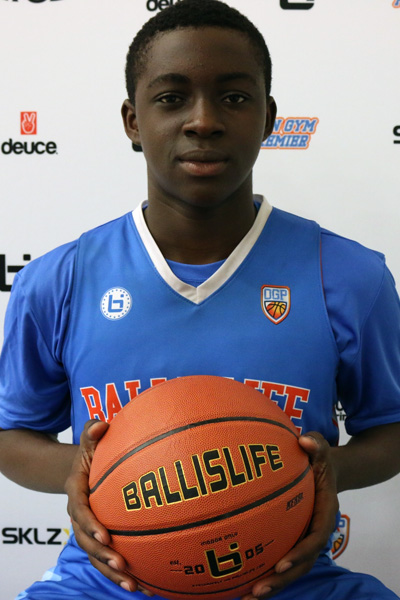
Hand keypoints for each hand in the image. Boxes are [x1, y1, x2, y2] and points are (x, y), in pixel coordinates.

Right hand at [64, 420, 138, 592]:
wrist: (88, 467)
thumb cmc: (94, 451)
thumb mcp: (91, 438)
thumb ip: (93, 431)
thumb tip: (101, 425)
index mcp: (76, 492)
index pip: (80, 511)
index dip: (91, 525)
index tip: (106, 537)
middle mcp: (79, 514)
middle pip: (86, 541)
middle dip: (102, 556)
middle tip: (121, 563)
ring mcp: (88, 528)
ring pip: (95, 556)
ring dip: (111, 572)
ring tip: (133, 585)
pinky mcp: (100, 537)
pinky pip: (106, 558)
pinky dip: (120, 573)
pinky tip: (142, 585)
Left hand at [241, 432, 338, 598]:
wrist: (325, 471)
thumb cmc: (319, 460)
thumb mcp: (322, 449)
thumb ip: (316, 444)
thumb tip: (304, 439)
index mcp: (324, 516)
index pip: (314, 541)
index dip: (299, 555)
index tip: (281, 564)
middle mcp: (315, 533)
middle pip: (300, 565)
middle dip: (280, 581)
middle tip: (258, 591)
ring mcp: (303, 539)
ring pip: (289, 570)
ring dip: (270, 586)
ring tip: (245, 598)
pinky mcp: (291, 540)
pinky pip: (277, 559)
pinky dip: (261, 571)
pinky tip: (237, 581)